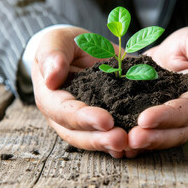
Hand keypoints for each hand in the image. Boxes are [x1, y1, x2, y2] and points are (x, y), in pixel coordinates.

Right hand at [31, 27, 127, 157]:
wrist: (82, 50)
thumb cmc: (65, 45)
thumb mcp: (56, 40)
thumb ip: (52, 54)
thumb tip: (51, 77)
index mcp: (51, 97)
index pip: (64, 111)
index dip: (83, 118)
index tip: (105, 120)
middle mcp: (64, 116)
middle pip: (78, 134)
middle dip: (100, 139)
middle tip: (121, 140)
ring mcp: (83, 123)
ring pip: (94, 140)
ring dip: (111, 145)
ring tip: (130, 146)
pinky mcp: (103, 122)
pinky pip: (109, 136)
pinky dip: (122, 144)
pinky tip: (137, 146)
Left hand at [125, 27, 187, 157]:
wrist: (186, 53)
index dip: (167, 116)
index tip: (145, 119)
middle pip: (177, 132)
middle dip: (153, 137)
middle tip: (131, 139)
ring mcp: (183, 124)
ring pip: (165, 139)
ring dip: (145, 144)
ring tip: (124, 145)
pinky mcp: (166, 124)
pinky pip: (154, 137)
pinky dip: (140, 144)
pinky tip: (122, 146)